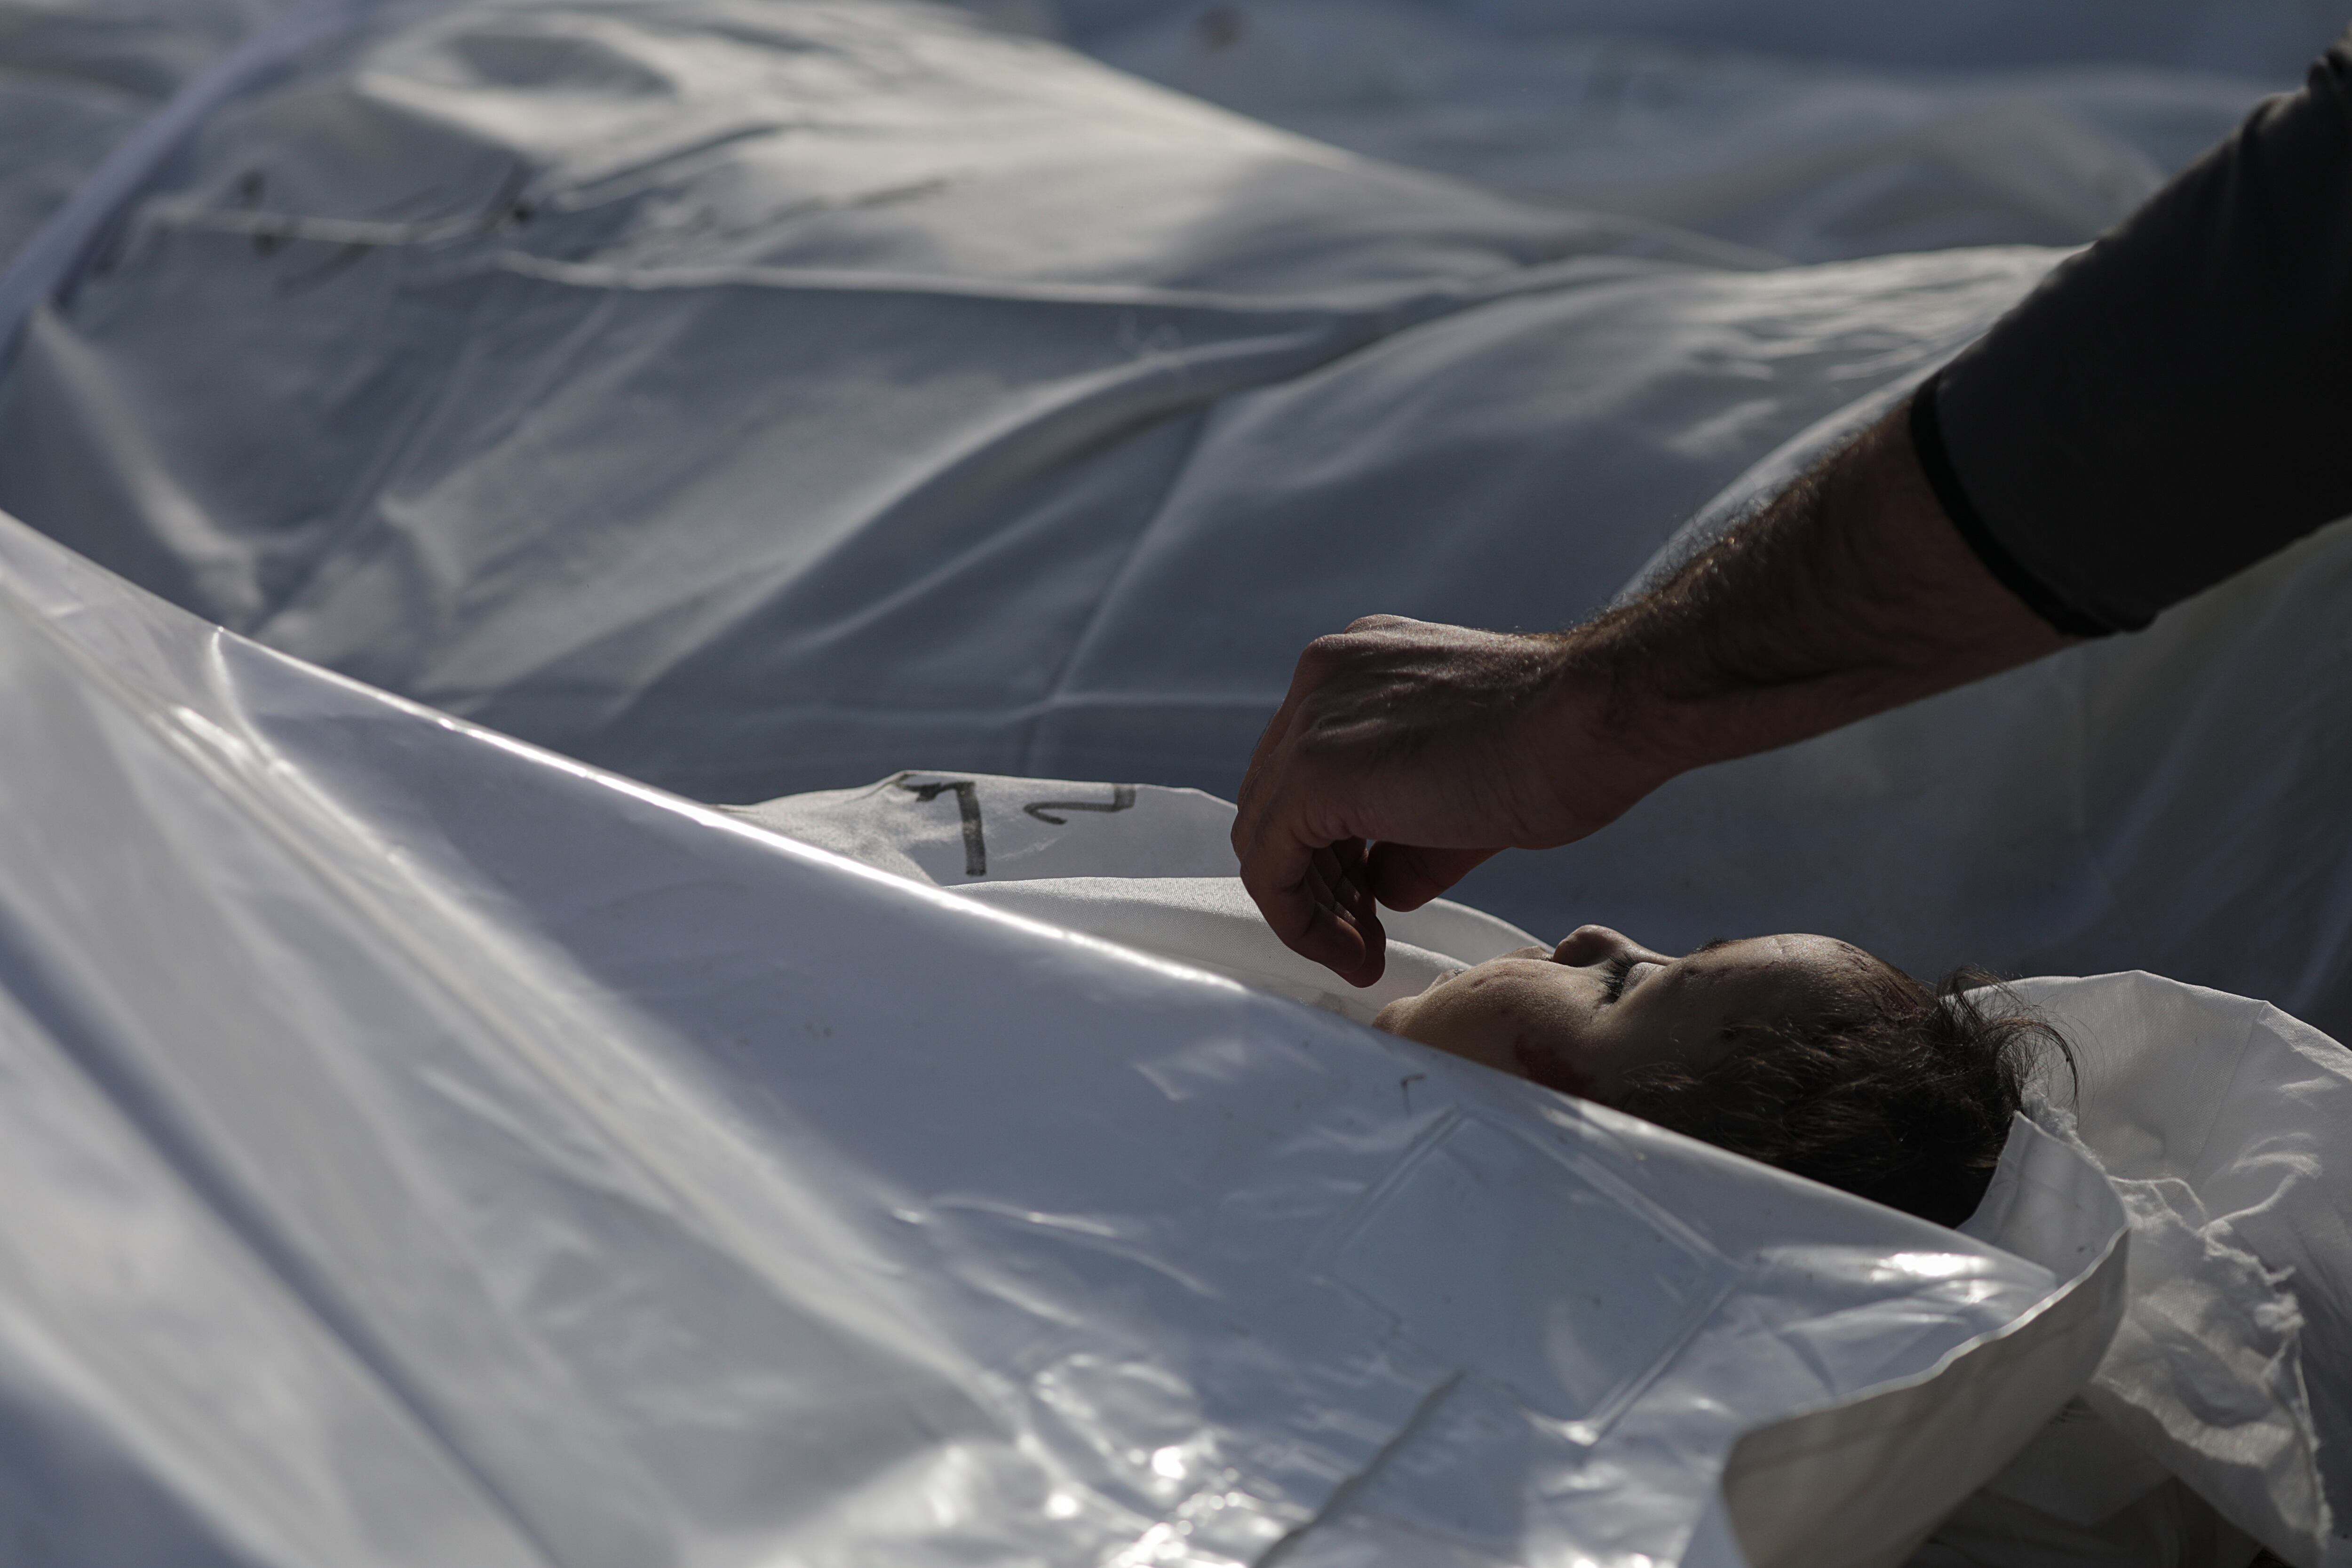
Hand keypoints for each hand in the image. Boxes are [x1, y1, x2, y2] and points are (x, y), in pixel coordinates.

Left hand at [1232, 616, 1667, 985]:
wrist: (1596, 717)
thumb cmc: (1563, 744)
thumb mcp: (1467, 792)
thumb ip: (1408, 838)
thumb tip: (1381, 890)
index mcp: (1359, 670)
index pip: (1309, 774)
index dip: (1331, 853)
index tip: (1370, 909)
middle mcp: (1322, 680)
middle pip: (1280, 801)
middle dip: (1319, 885)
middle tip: (1362, 942)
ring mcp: (1312, 718)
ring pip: (1267, 833)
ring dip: (1310, 910)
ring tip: (1360, 957)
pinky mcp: (1312, 768)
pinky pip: (1271, 863)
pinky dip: (1300, 920)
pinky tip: (1352, 954)